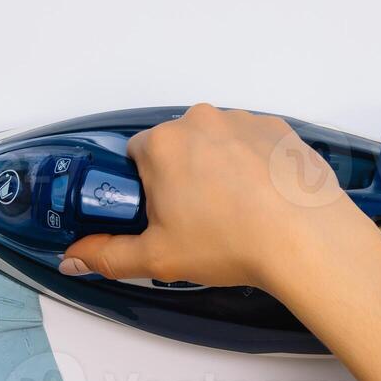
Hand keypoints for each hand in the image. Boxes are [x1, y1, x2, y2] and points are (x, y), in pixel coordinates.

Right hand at [60, 103, 380, 289]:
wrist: (306, 239)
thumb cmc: (233, 242)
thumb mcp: (157, 258)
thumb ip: (107, 255)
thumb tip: (75, 258)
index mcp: (162, 144)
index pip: (136, 157)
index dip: (146, 189)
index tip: (161, 215)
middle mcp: (200, 121)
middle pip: (176, 147)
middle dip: (181, 178)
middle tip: (198, 221)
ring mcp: (243, 121)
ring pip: (216, 144)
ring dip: (218, 169)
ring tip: (235, 214)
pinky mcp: (278, 130)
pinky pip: (253, 144)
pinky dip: (253, 167)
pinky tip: (262, 201)